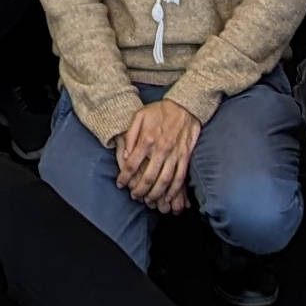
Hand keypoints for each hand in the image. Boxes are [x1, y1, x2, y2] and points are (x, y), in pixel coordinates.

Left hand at [114, 99, 201, 213]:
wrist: (184, 105)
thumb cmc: (159, 110)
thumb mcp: (139, 116)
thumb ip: (130, 136)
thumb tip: (124, 156)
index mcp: (147, 139)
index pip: (132, 164)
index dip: (124, 177)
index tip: (120, 184)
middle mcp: (160, 149)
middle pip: (148, 177)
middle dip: (139, 190)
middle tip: (134, 196)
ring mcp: (174, 154)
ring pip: (164, 181)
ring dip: (155, 194)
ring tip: (148, 200)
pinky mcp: (185, 156)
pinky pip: (180, 177)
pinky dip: (174, 190)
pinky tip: (168, 197)